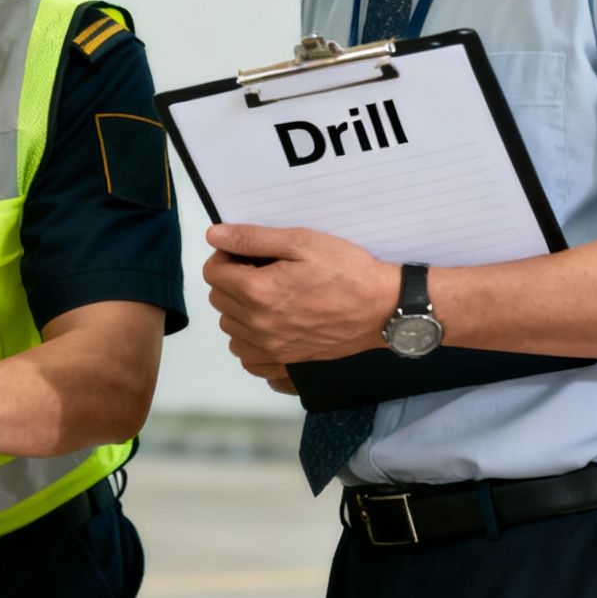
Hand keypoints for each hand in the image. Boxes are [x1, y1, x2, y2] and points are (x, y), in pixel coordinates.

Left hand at [202, 224, 397, 383]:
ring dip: (238, 310)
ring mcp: (272, 347)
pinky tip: (267, 325)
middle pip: (219, 299)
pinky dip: (249, 342)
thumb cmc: (347, 271)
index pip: (212, 274)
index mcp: (258, 291)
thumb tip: (214, 236)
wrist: (383, 308)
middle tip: (262, 270)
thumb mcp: (301, 242)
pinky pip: (248, 358)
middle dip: (232, 281)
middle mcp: (258, 324)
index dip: (225, 257)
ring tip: (267, 296)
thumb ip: (252, 238)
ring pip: (230, 328)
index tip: (248, 254)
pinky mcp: (286, 361)